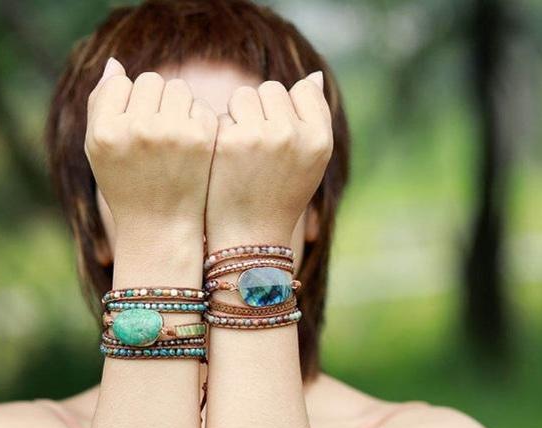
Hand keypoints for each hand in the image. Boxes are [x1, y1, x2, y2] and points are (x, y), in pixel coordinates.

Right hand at [85, 58, 217, 235]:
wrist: (161, 228)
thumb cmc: (125, 186)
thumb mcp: (99, 150)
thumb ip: (100, 104)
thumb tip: (115, 64)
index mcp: (105, 131)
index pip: (120, 83)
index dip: (127, 104)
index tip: (131, 132)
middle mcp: (136, 130)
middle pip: (150, 81)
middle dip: (154, 103)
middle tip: (155, 139)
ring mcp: (171, 134)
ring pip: (177, 88)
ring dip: (177, 108)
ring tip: (172, 142)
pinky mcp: (201, 138)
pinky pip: (198, 106)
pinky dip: (195, 123)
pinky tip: (190, 149)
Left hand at [205, 72, 332, 248]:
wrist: (249, 238)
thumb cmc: (280, 200)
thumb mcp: (310, 163)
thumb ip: (314, 120)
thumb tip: (314, 76)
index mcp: (320, 139)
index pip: (303, 90)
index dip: (288, 109)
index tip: (280, 139)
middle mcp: (294, 135)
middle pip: (272, 89)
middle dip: (261, 112)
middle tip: (257, 150)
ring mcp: (262, 136)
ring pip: (244, 95)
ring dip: (238, 117)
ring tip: (241, 153)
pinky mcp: (230, 141)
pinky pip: (222, 115)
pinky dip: (221, 134)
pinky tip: (224, 162)